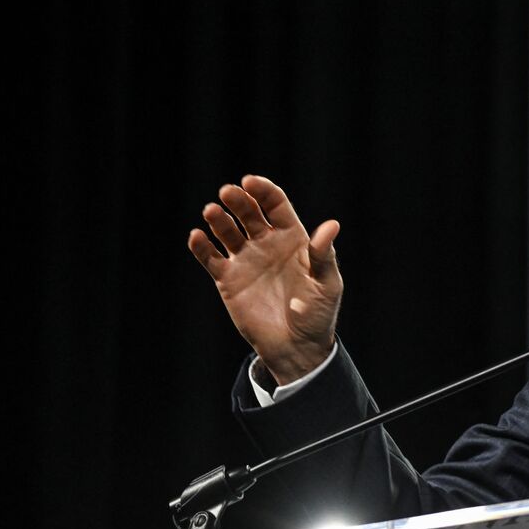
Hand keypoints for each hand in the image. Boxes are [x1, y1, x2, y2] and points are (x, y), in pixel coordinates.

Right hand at [188, 175, 342, 383]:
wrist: (296, 347)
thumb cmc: (317, 314)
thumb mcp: (326, 283)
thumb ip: (324, 255)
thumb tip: (331, 224)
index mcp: (293, 238)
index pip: (275, 205)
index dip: (263, 191)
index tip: (250, 182)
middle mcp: (267, 244)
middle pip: (249, 213)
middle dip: (238, 200)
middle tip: (228, 193)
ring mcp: (246, 260)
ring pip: (227, 231)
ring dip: (218, 219)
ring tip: (211, 212)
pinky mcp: (228, 280)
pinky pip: (211, 258)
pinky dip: (201, 246)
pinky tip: (197, 237)